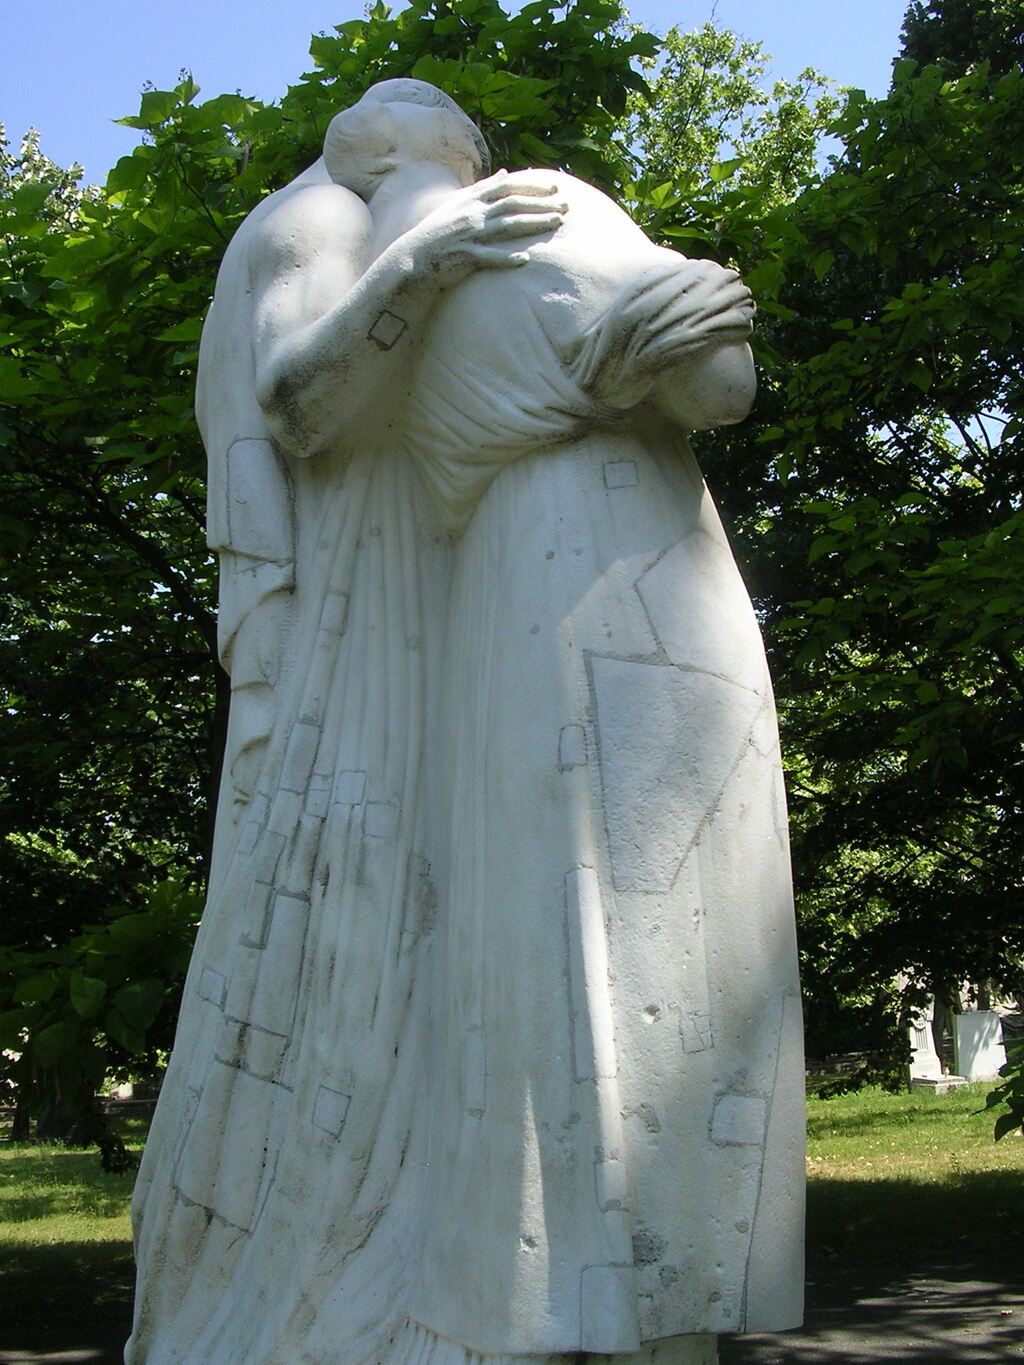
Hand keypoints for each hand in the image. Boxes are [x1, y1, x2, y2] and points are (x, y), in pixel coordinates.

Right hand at [412, 170, 567, 280]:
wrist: (413, 258)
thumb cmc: (439, 232)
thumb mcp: (459, 203)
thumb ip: (484, 189)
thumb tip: (505, 174)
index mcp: (472, 200)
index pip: (507, 187)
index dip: (532, 185)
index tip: (554, 186)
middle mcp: (472, 214)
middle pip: (513, 204)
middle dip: (541, 204)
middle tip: (566, 205)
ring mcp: (469, 235)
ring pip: (507, 227)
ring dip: (534, 224)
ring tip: (557, 223)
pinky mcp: (464, 257)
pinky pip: (488, 257)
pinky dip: (506, 258)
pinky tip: (525, 259)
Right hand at [574, 255, 754, 406]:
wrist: (599, 387)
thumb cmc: (608, 357)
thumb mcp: (619, 318)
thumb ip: (639, 300)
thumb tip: (666, 285)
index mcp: (636, 294)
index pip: (681, 272)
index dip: (707, 272)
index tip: (722, 276)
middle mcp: (650, 306)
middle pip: (701, 285)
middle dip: (727, 285)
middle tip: (743, 290)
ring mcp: (660, 329)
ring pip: (711, 307)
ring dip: (737, 304)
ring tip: (750, 306)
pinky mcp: (674, 352)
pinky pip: (712, 335)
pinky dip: (733, 329)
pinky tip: (747, 328)